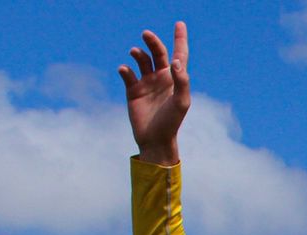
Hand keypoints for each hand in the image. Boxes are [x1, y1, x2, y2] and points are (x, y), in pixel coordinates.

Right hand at [118, 22, 189, 164]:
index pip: (179, 55)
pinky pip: (127, 74)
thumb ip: (181, 80)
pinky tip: (124, 70)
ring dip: (138, 53)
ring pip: (141, 60)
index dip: (180, 39)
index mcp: (175, 79)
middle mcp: (161, 78)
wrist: (155, 139)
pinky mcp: (132, 90)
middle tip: (146, 34)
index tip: (179, 23)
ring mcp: (146, 83)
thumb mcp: (181, 102)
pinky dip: (124, 69)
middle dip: (153, 42)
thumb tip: (175, 60)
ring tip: (135, 53)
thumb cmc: (172, 122)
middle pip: (157, 53)